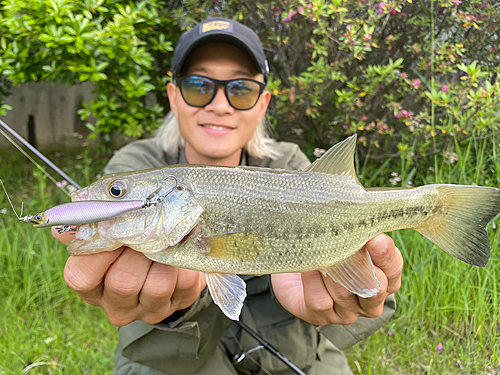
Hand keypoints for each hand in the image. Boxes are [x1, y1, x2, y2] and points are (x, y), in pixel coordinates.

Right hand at [52, 227, 205, 325]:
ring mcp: (148, 309)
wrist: (168, 256)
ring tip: (164, 242)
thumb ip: (87, 227)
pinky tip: (180, 253)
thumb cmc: (131, 242)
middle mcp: (117, 304)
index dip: (99, 250)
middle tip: (145, 230)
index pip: (82, 276)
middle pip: (123, 282)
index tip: (115, 227)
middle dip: (137, 251)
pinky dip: (184, 262)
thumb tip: (62, 228)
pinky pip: (183, 282)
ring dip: (163, 257)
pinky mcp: (178, 304)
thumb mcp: (107, 232)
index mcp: (91, 285)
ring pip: (156, 285)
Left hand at [271, 234, 402, 325]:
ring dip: (331, 269)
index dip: (386, 255)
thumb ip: (358, 230)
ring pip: (344, 293)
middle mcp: (370, 301)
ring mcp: (347, 313)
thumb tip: (361, 212)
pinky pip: (320, 301)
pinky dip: (312, 281)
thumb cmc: (327, 245)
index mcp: (385, 278)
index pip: (393, 269)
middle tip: (350, 247)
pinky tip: (307, 266)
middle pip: (375, 288)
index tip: (376, 238)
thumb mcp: (346, 236)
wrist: (294, 265)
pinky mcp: (321, 317)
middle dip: (361, 265)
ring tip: (321, 250)